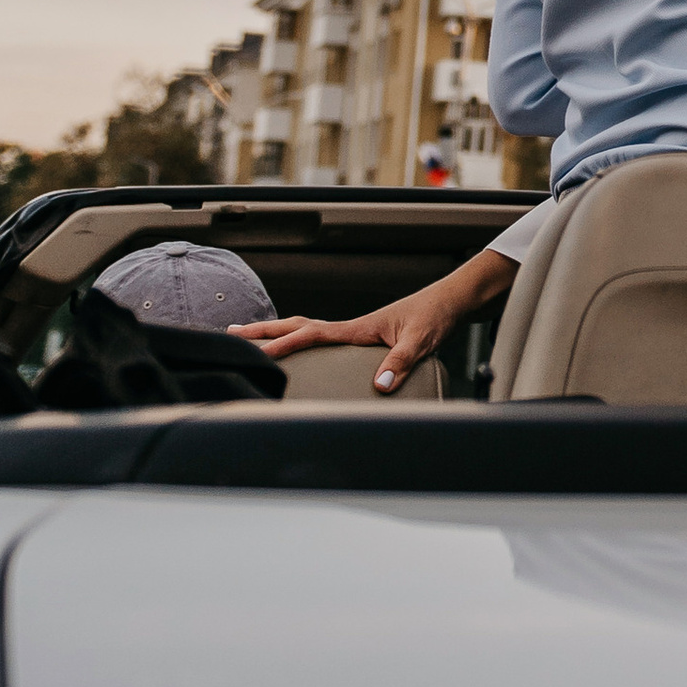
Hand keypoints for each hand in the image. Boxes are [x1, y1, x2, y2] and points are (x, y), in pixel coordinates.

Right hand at [234, 244, 517, 394]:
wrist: (456, 301)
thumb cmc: (438, 315)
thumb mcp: (421, 341)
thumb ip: (399, 362)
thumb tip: (379, 385)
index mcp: (357, 328)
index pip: (310, 334)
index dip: (281, 344)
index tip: (253, 353)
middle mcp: (351, 328)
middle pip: (298, 327)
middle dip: (264, 332)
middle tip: (230, 335)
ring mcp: (357, 332)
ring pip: (308, 331)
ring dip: (279, 334)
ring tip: (252, 339)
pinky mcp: (366, 338)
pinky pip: (323, 340)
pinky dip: (302, 341)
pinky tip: (299, 351)